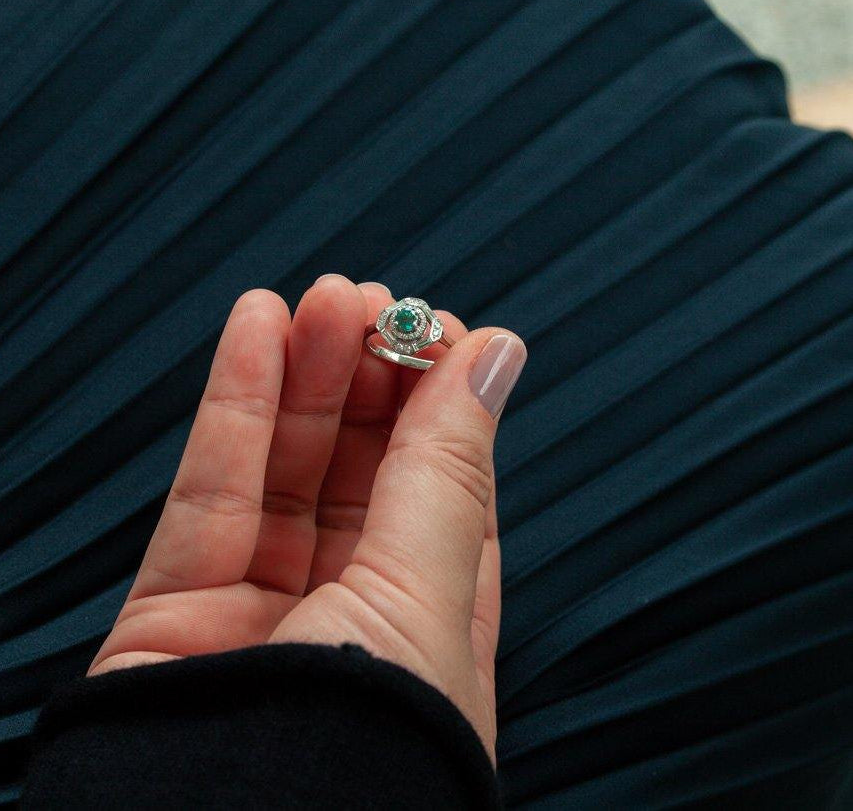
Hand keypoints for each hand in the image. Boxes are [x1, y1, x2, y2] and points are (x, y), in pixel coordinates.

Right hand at [89, 277, 525, 760]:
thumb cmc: (369, 753)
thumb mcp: (429, 588)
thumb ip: (450, 466)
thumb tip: (497, 358)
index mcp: (434, 617)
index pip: (446, 483)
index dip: (442, 402)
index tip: (443, 332)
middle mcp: (354, 607)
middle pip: (366, 465)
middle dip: (371, 377)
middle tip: (375, 305)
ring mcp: (267, 600)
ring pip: (290, 462)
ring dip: (306, 371)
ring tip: (323, 300)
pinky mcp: (184, 599)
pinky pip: (213, 482)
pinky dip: (234, 399)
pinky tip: (257, 327)